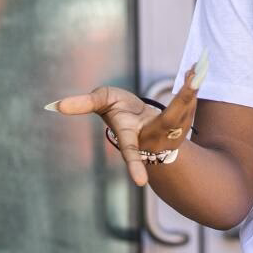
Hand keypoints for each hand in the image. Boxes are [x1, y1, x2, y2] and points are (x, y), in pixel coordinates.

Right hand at [46, 50, 207, 186]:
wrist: (142, 119)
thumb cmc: (119, 111)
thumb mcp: (102, 102)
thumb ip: (83, 104)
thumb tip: (55, 106)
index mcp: (131, 138)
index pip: (131, 154)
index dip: (134, 167)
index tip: (140, 183)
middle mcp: (153, 138)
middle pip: (170, 120)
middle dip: (182, 102)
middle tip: (192, 86)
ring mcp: (170, 130)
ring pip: (185, 109)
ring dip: (191, 89)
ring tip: (196, 69)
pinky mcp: (184, 118)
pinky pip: (190, 100)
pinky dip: (193, 84)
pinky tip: (197, 69)